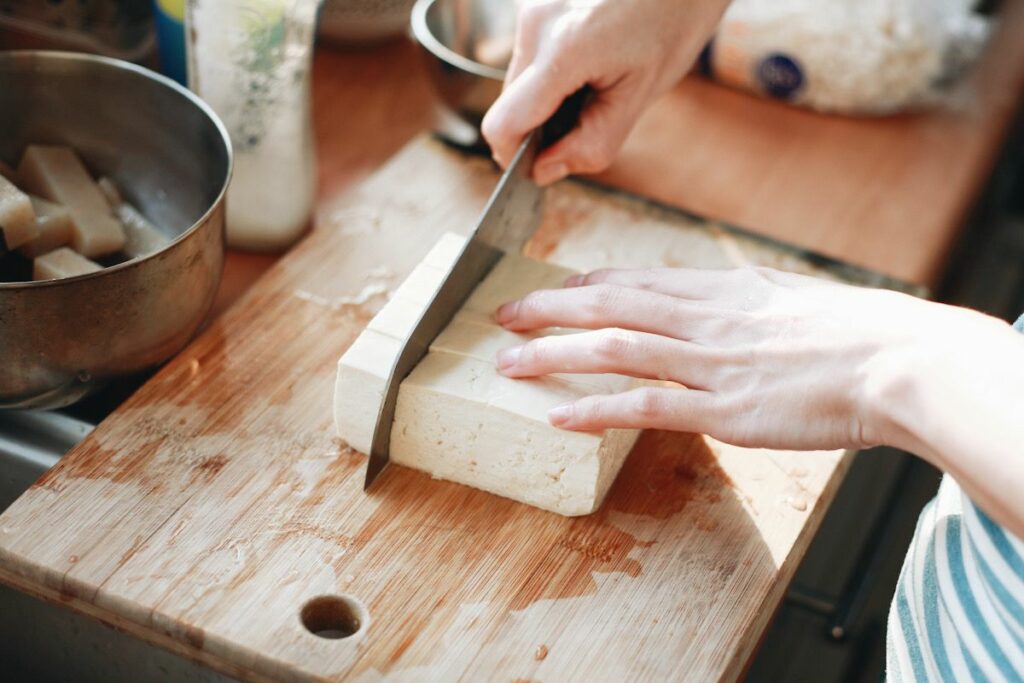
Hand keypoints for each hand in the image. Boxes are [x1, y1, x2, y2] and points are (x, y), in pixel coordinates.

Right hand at [481, 0, 728, 185]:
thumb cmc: (674, 23)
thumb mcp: (641, 95)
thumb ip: (591, 143)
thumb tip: (544, 171)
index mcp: (564, 51)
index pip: (504, 124)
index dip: (515, 157)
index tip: (539, 167)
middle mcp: (537, 24)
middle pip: (509, 105)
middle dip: (539, 126)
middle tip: (586, 121)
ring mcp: (531, 8)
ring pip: (518, 82)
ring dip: (545, 99)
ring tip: (594, 83)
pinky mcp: (535, 2)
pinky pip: (529, 56)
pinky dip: (551, 73)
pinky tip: (588, 61)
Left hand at [493, 266, 1005, 452]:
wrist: (894, 360)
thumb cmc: (852, 332)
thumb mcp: (787, 298)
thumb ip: (741, 301)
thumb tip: (718, 301)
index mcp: (720, 289)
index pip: (635, 280)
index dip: (584, 286)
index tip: (552, 291)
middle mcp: (703, 318)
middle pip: (607, 305)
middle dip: (548, 310)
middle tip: (503, 316)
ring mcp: (707, 363)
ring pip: (612, 349)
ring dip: (553, 355)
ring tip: (508, 363)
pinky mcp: (722, 410)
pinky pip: (644, 406)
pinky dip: (596, 408)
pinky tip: (559, 415)